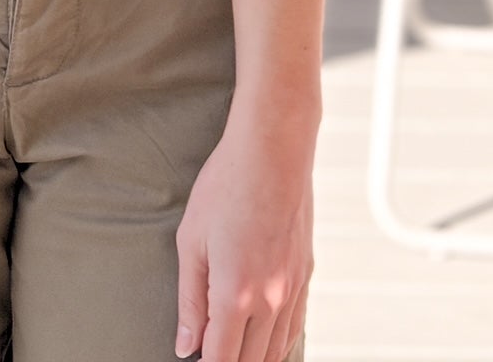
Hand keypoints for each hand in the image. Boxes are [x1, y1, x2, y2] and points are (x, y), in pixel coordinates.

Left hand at [174, 112, 313, 361]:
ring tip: (231, 347)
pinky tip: (262, 340)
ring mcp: (292, 290)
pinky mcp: (306, 276)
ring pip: (276, 351)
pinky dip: (277, 343)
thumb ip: (190, 300)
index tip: (194, 360)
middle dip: (228, 361)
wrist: (272, 151)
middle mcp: (270, 301)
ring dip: (253, 358)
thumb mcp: (191, 240)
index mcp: (235, 294)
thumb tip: (186, 345)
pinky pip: (295, 328)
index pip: (221, 359)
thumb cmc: (226, 187)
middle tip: (209, 350)